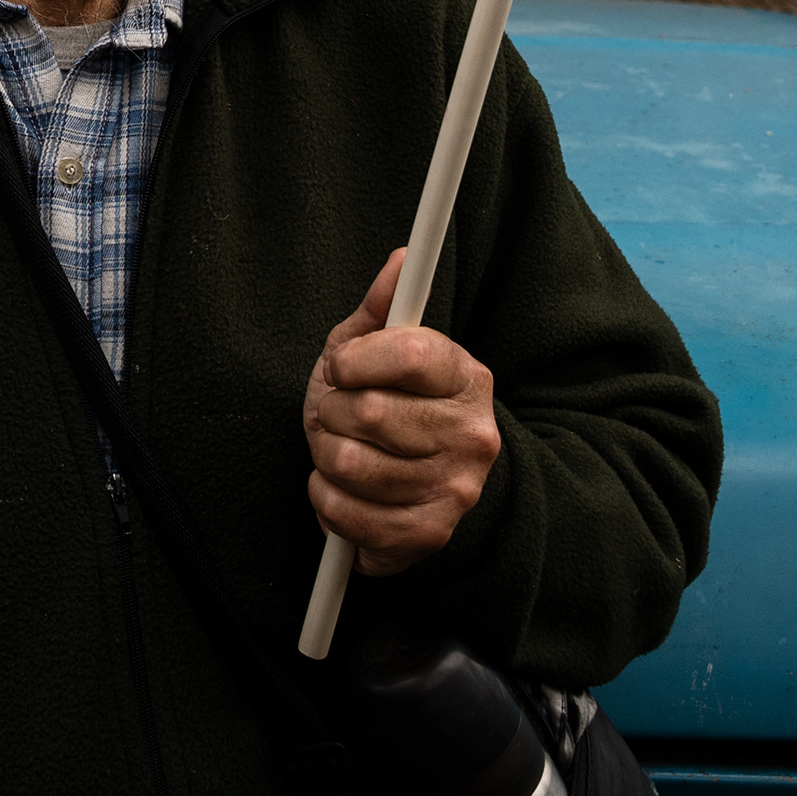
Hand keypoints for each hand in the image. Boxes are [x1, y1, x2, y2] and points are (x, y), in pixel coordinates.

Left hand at [303, 248, 501, 576]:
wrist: (436, 486)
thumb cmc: (400, 408)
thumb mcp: (385, 352)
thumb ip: (385, 308)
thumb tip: (400, 261)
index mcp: (466, 378)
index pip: (407, 353)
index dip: (356, 360)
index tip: (343, 369)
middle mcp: (471, 434)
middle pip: (369, 412)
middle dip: (331, 411)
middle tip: (338, 415)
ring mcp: (454, 488)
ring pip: (348, 465)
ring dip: (325, 456)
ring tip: (342, 450)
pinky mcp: (426, 534)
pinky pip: (344, 513)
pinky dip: (326, 499)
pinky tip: (344, 489)